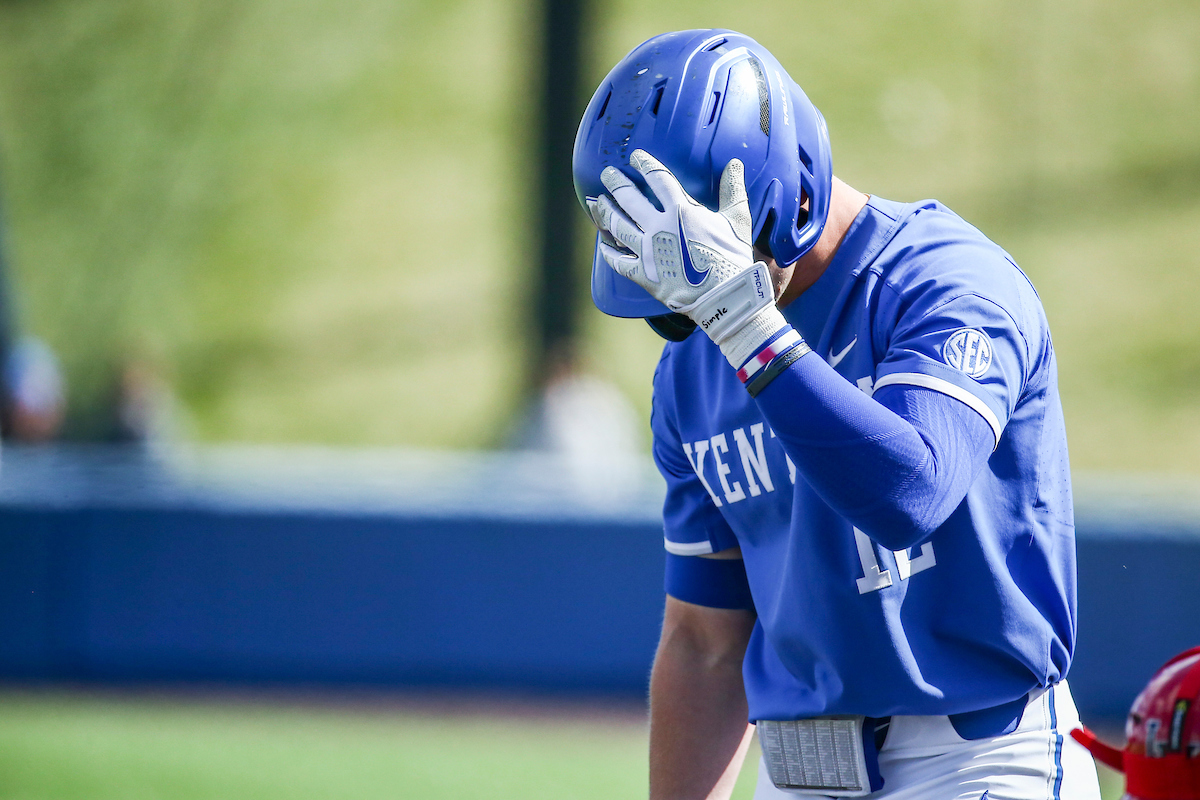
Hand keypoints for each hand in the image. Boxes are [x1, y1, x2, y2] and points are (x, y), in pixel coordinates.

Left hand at [587, 150, 785, 366]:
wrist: (722, 297)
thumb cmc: (731, 258)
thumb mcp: (737, 220)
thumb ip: (732, 190)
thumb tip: (734, 163)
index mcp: (679, 211)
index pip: (657, 178)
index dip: (644, 164)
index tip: (635, 156)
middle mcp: (657, 227)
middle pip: (628, 199)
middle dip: (615, 183)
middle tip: (607, 174)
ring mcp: (646, 251)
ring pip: (617, 226)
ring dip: (605, 212)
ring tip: (597, 202)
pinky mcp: (642, 274)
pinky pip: (618, 261)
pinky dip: (608, 252)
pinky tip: (602, 245)